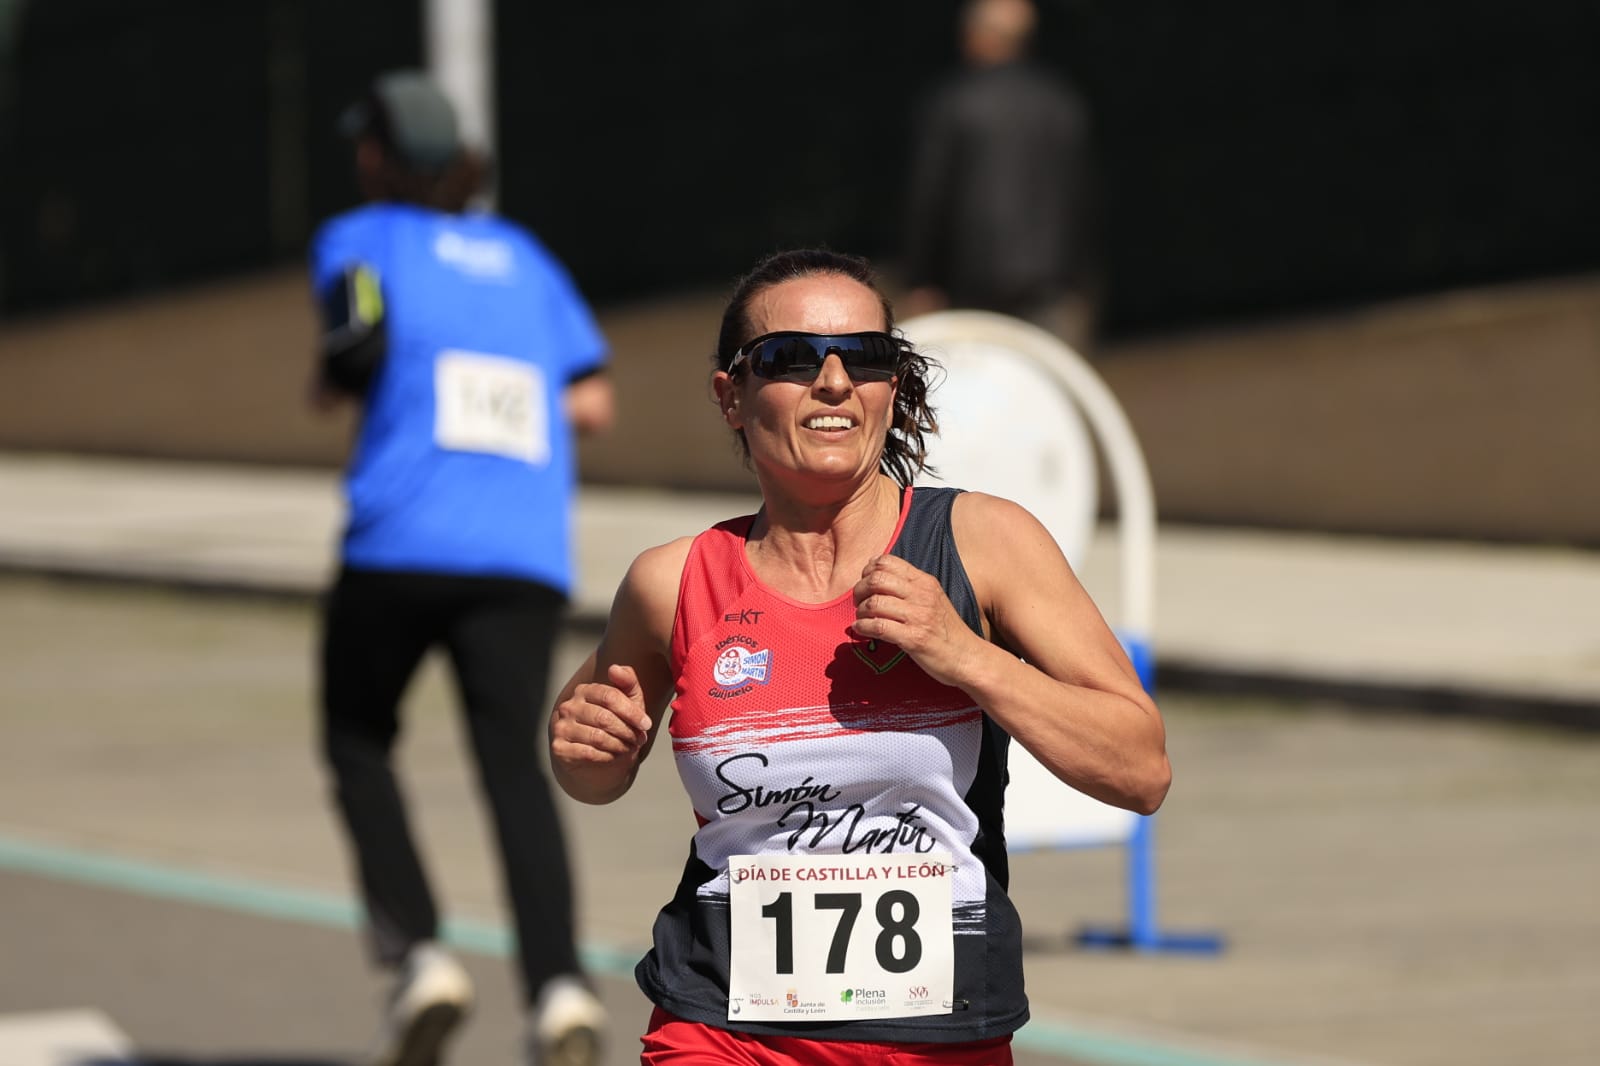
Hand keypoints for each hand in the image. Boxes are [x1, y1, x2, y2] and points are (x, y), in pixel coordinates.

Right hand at [550, 663, 651, 771]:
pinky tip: (614, 756)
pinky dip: (607, 757)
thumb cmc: (613, 726)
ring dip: (620, 745)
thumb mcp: (626, 704)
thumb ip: (627, 683)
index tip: (646, 724)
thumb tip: (615, 668)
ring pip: (598, 737)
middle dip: (627, 731)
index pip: (610, 696)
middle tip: (639, 739)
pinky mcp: (559, 748)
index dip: (632, 712)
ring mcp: (561, 727)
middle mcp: (569, 706)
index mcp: (584, 690)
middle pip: (604, 718)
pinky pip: (588, 753)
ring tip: (629, 748)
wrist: (594, 760)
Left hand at [850, 554, 979, 687]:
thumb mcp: (933, 598)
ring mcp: (919, 616)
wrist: (967, 657)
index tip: (865, 584)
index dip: (868, 571)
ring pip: (875, 603)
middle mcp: (922, 595)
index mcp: (925, 582)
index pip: (887, 562)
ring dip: (861, 611)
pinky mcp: (914, 639)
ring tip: (862, 618)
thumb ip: (909, 587)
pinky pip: (878, 627)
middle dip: (859, 591)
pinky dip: (863, 627)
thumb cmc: (946, 629)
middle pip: (876, 579)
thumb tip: (876, 576)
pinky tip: (862, 630)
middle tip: (858, 603)